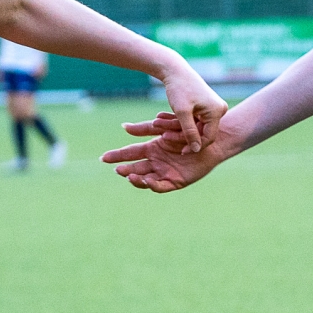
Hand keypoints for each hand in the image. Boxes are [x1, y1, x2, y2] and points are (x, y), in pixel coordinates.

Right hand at [102, 114, 228, 191]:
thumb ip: (145, 128)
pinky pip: (163, 185)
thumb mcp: (164, 127)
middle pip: (136, 168)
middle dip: (126, 170)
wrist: (209, 139)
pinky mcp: (177, 180)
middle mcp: (157, 162)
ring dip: (137, 179)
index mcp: (152, 149)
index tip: (103, 157)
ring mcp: (166, 172)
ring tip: (130, 176)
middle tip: (118, 170)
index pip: (130, 154)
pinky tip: (146, 181)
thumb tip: (124, 127)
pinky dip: (154, 185)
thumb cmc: (187, 131)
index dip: (117, 156)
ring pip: (147, 179)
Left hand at [158, 63, 227, 151]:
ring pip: (197, 128)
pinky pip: (195, 121)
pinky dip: (181, 123)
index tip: (181, 151)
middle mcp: (219, 110)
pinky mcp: (206, 107)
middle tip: (166, 138)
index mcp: (217, 111)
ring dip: (180, 130)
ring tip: (163, 130)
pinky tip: (167, 124)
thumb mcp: (182, 112)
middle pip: (203, 133)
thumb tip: (196, 150)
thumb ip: (189, 132)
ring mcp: (213, 108)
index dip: (195, 146)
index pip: (209, 137)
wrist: (174, 70)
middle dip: (184, 136)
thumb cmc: (178, 88)